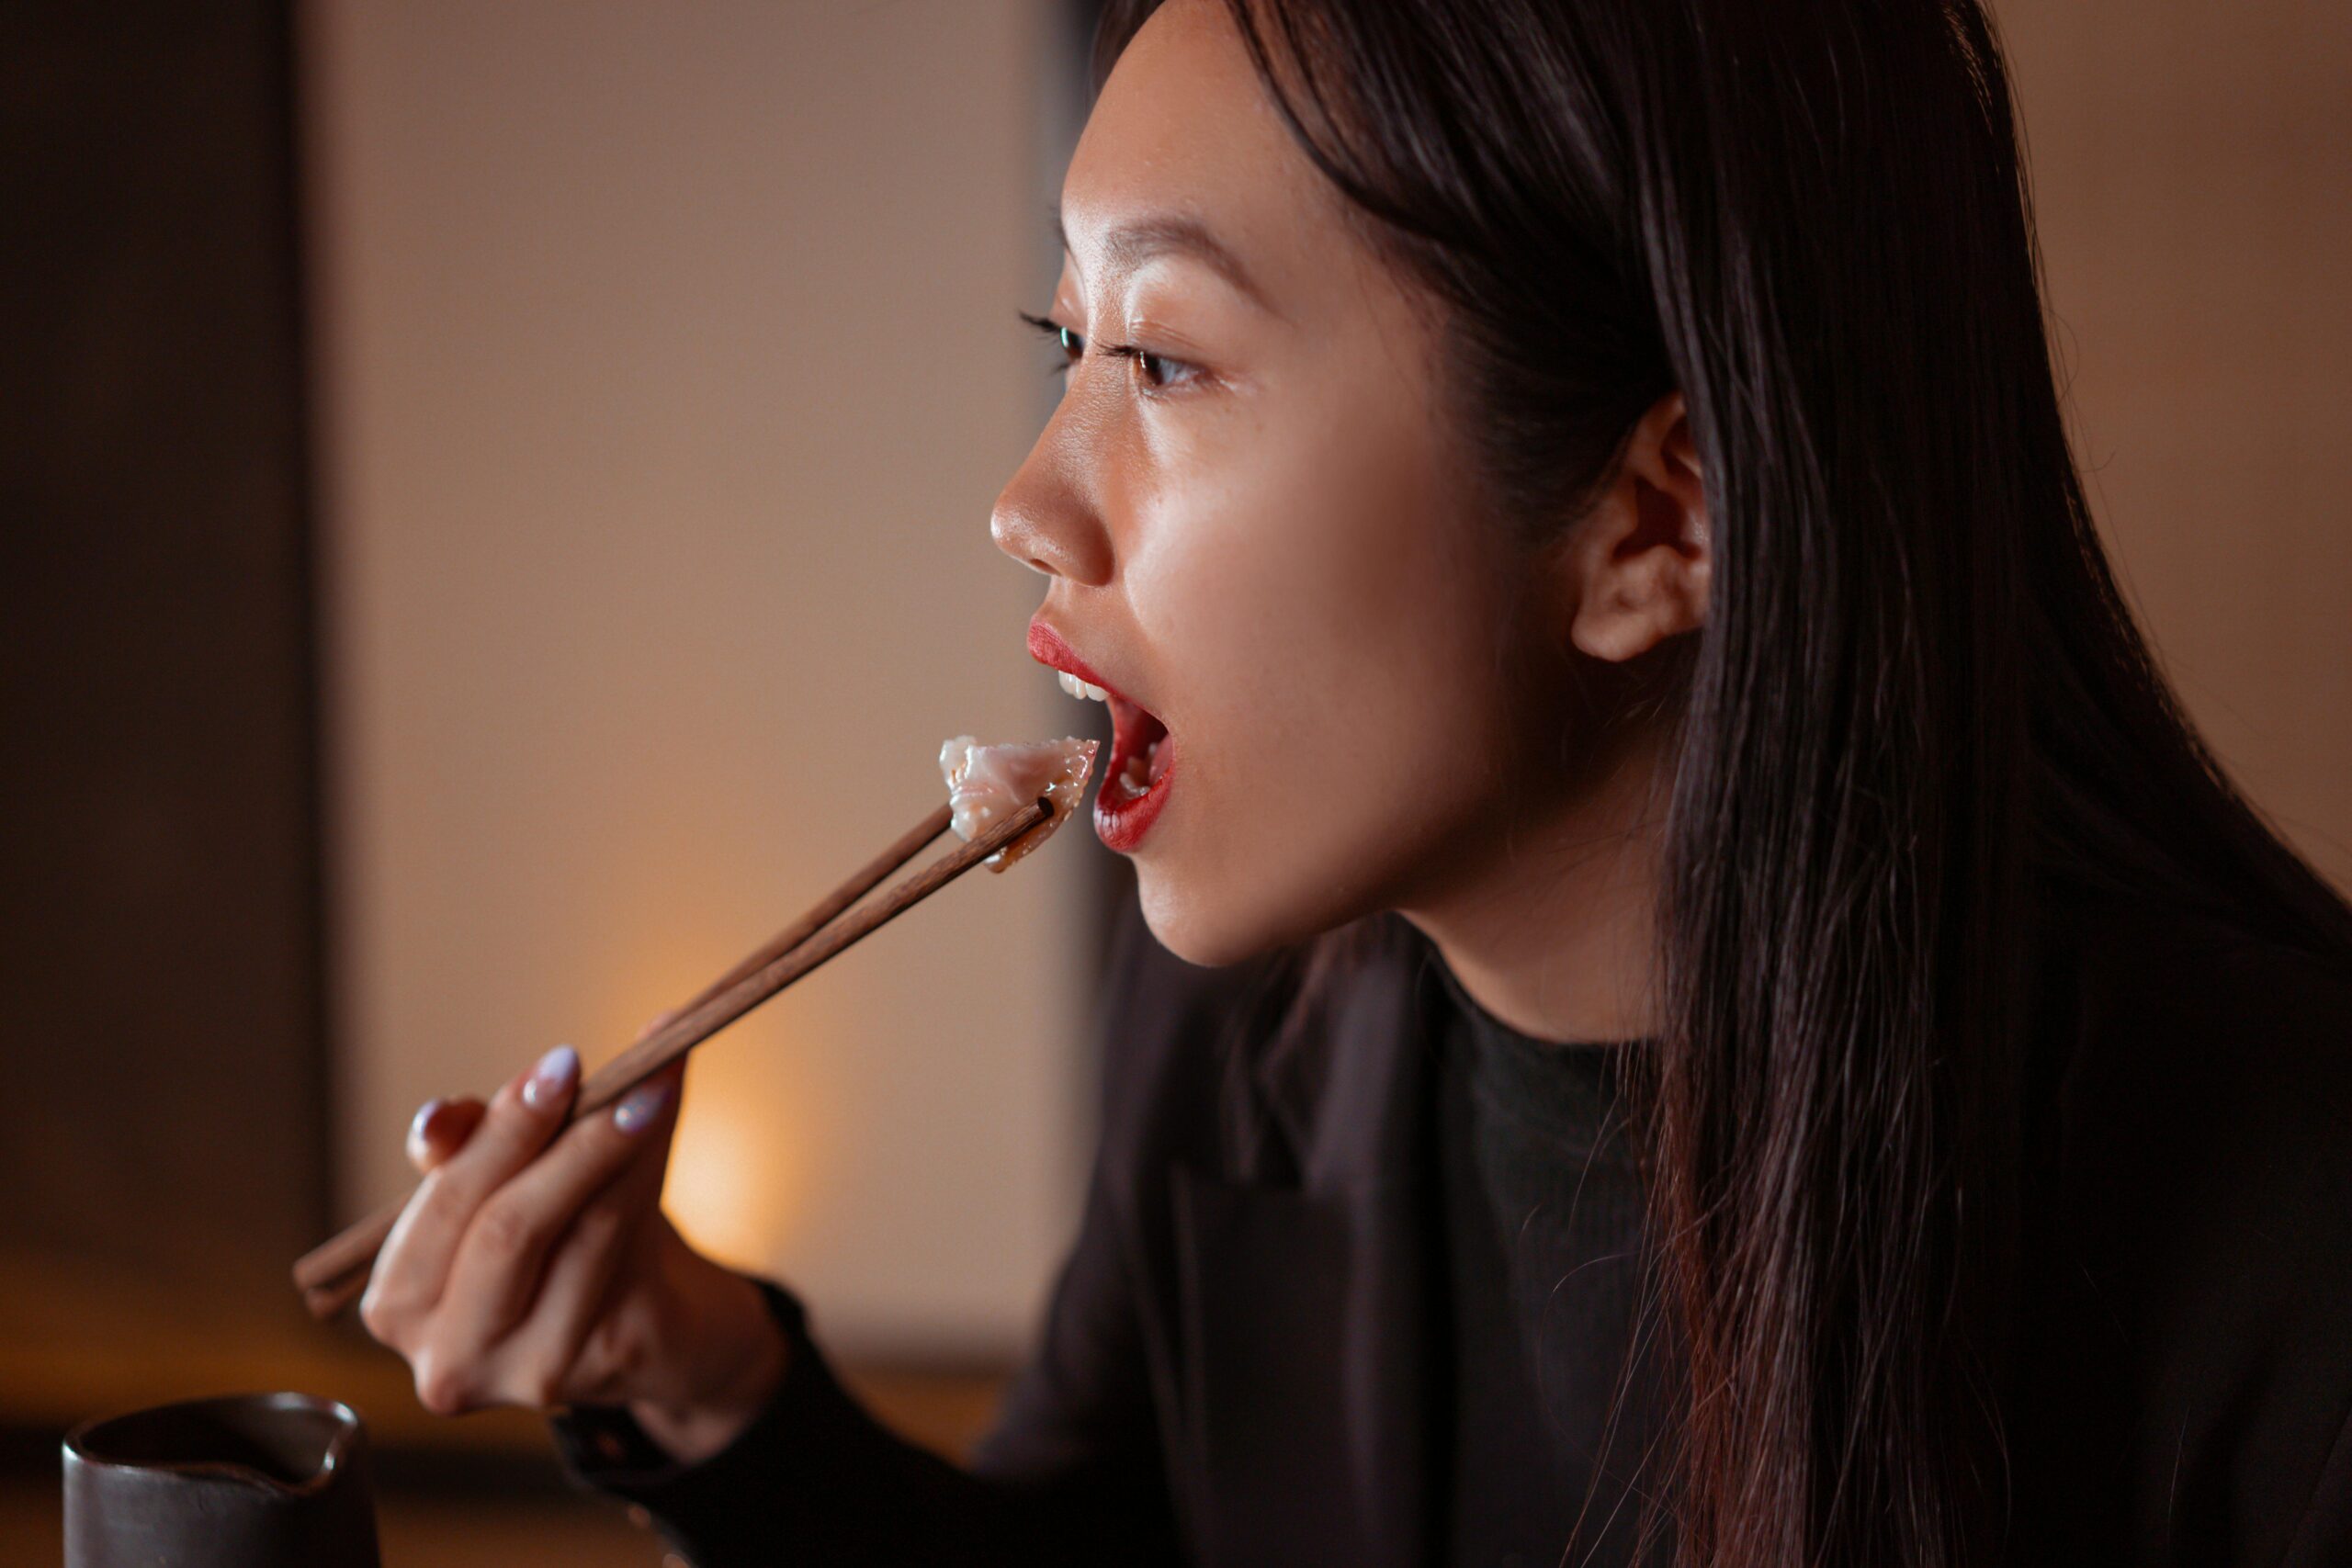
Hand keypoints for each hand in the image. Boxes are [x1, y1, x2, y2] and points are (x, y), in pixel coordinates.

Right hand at [358, 1014, 789, 1464]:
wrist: (653, 1328)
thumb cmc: (559, 1243)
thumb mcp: (504, 1188)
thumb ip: (470, 1148)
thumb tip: (438, 1116)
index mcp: (398, 1307)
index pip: (445, 1207)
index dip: (503, 1133)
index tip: (562, 1064)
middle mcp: (452, 1360)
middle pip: (509, 1230)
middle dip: (569, 1139)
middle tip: (624, 1073)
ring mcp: (534, 1372)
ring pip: (585, 1231)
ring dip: (629, 1145)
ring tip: (659, 1083)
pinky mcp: (610, 1360)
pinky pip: (636, 1246)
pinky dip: (654, 1171)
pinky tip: (668, 1120)